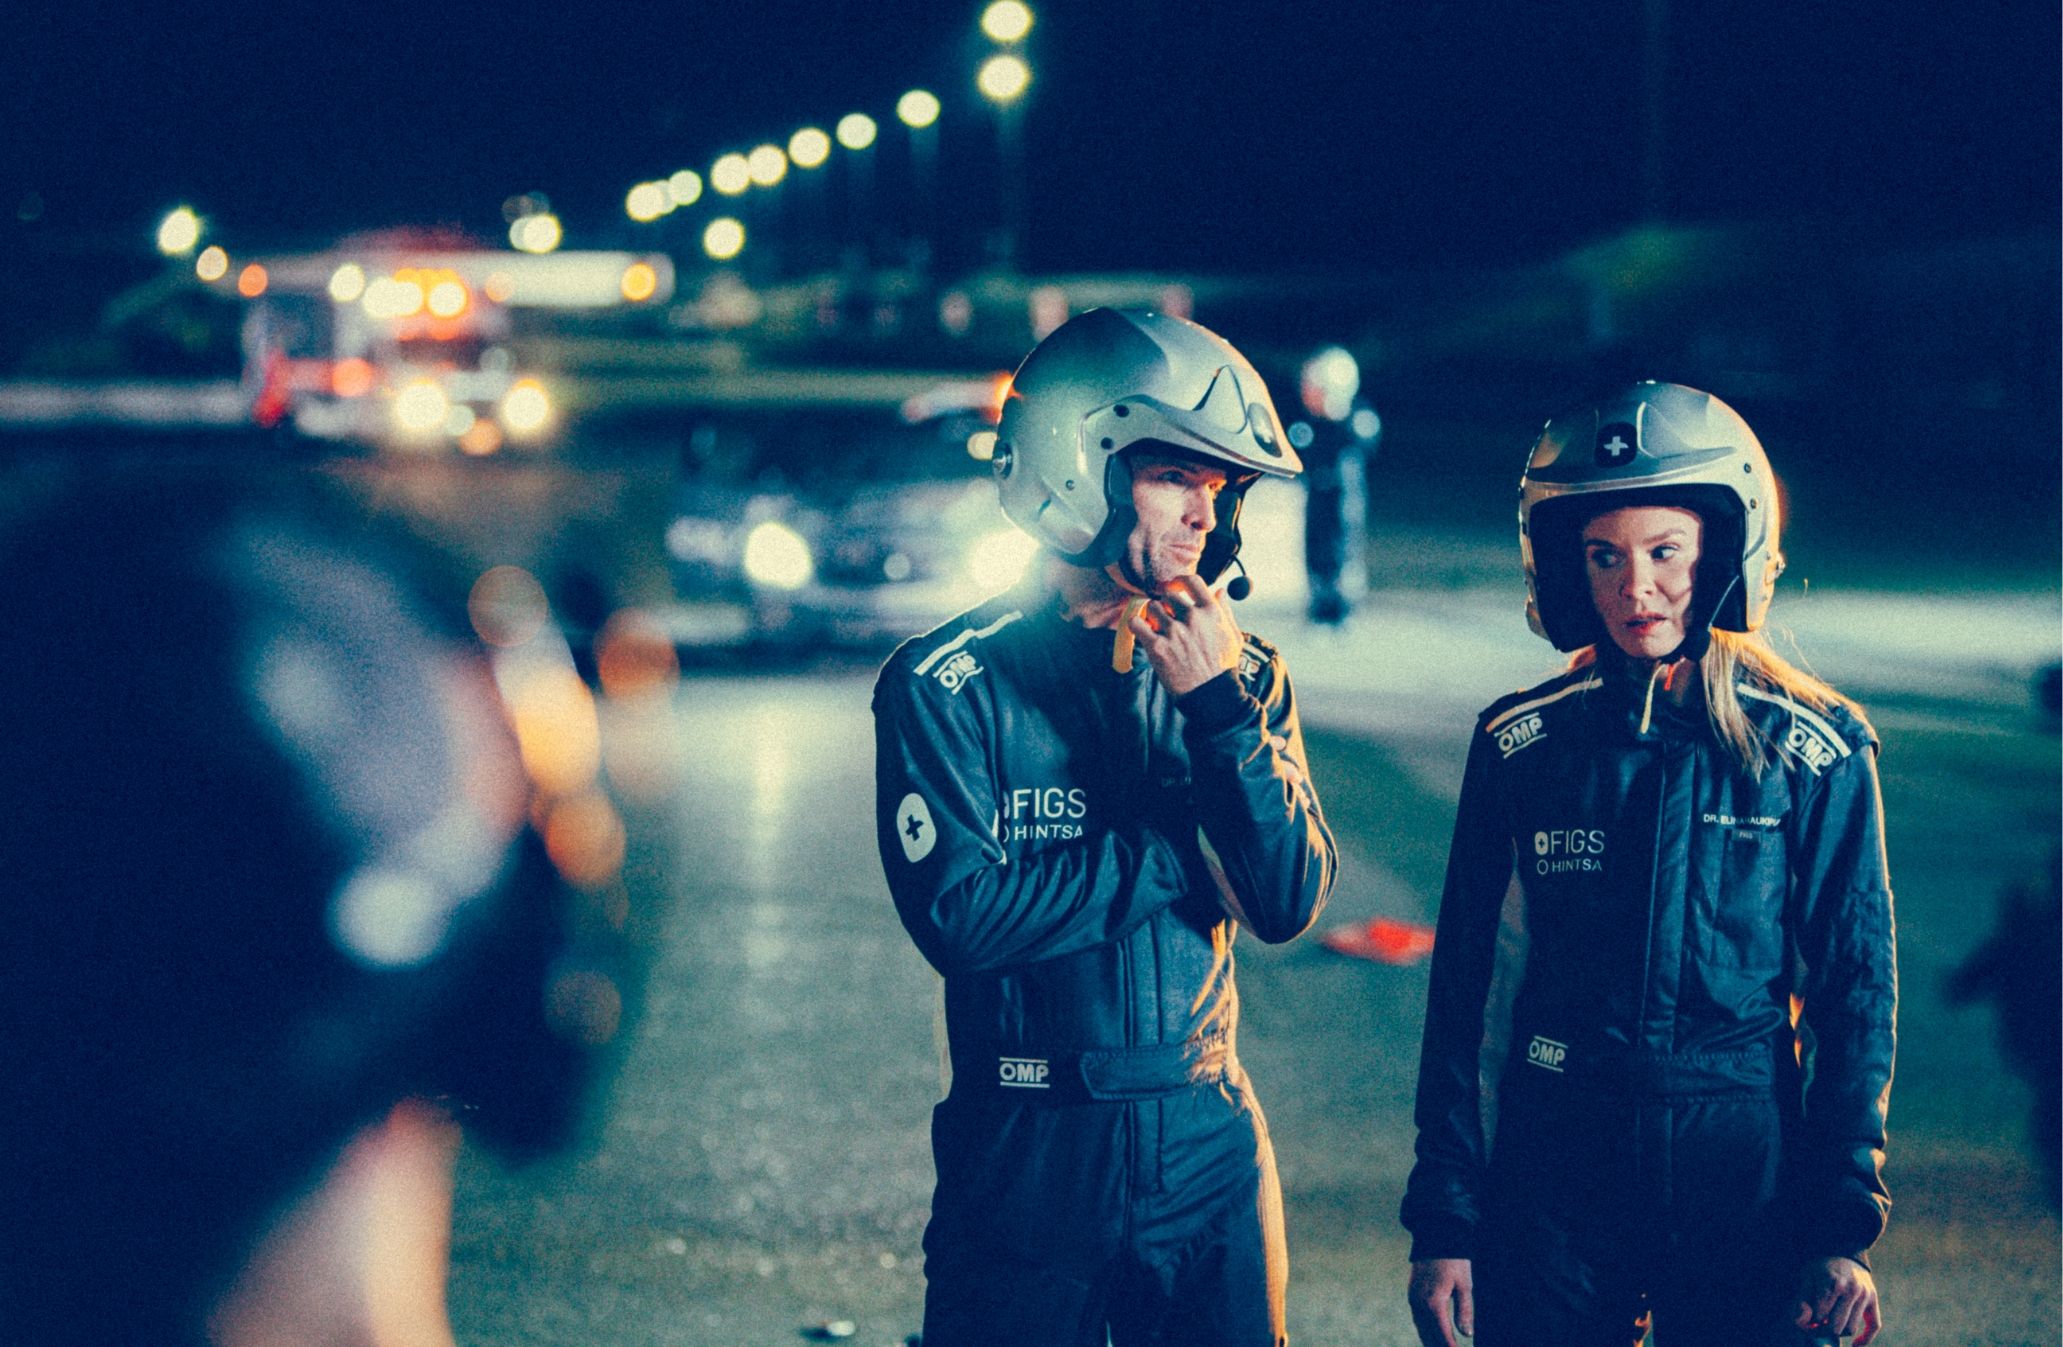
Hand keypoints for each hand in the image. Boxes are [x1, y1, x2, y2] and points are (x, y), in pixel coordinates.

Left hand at [1128, 574, 1239, 696]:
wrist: (1210, 694)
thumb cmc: (1223, 666)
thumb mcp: (1233, 636)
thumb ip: (1225, 611)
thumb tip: (1219, 591)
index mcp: (1211, 612)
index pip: (1191, 581)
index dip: (1180, 581)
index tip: (1175, 587)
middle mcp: (1192, 618)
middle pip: (1168, 595)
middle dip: (1166, 605)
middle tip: (1167, 617)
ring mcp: (1173, 631)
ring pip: (1152, 607)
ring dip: (1152, 615)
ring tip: (1158, 629)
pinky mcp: (1157, 646)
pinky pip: (1136, 623)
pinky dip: (1136, 624)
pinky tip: (1142, 631)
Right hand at [1408, 1258, 1473, 1346]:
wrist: (1435, 1236)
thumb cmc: (1454, 1260)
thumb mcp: (1464, 1285)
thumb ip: (1464, 1311)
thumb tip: (1467, 1334)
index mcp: (1434, 1303)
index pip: (1443, 1335)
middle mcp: (1420, 1303)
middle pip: (1429, 1335)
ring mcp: (1413, 1299)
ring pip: (1421, 1328)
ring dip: (1431, 1342)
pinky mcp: (1412, 1294)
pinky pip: (1417, 1319)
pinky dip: (1425, 1331)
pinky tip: (1432, 1336)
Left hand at [1795, 1256, 1880, 1344]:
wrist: (1843, 1250)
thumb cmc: (1820, 1267)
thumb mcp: (1806, 1277)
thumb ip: (1801, 1300)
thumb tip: (1803, 1323)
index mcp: (1833, 1283)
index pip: (1819, 1316)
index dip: (1809, 1321)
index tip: (1805, 1319)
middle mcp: (1852, 1290)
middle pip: (1835, 1326)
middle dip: (1822, 1329)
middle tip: (1815, 1325)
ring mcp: (1865, 1295)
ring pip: (1851, 1329)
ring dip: (1838, 1332)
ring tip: (1827, 1324)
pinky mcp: (1874, 1300)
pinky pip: (1874, 1326)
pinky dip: (1865, 1339)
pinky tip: (1856, 1344)